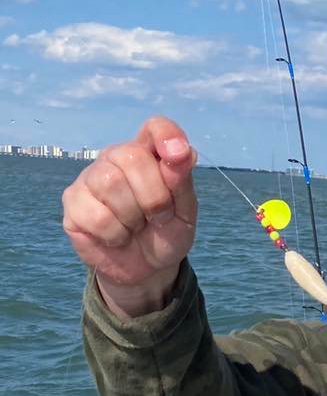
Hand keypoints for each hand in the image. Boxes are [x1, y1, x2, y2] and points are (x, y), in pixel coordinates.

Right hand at [62, 116, 197, 316]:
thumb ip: (182, 183)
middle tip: (158, 217)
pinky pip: (96, 215)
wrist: (146, 268)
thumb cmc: (165, 233)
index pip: (155, 127)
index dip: (166, 135)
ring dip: (134, 217)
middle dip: (154, 196)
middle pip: (132, 157)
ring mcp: (91, 177)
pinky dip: (116, 234)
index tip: (178, 154)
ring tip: (136, 226)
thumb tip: (183, 153)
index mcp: (150, 154)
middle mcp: (117, 158)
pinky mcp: (73, 202)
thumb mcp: (185, 213)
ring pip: (110, 183)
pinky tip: (117, 236)